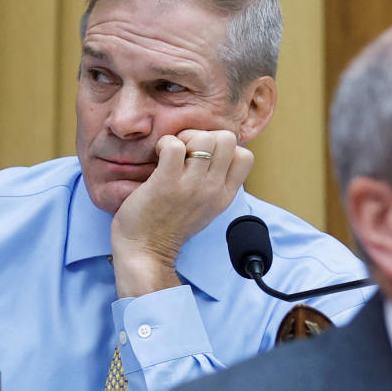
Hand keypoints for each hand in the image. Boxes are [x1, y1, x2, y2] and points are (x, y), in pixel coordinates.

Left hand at [110, 130, 253, 296]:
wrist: (146, 253)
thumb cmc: (168, 228)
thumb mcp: (204, 209)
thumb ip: (213, 186)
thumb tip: (211, 156)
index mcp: (224, 195)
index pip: (245, 156)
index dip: (224, 148)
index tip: (203, 158)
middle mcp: (212, 189)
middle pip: (227, 139)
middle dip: (204, 137)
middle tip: (185, 153)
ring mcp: (191, 186)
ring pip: (204, 138)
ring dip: (185, 139)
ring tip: (171, 154)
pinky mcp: (167, 182)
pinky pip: (174, 146)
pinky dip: (165, 144)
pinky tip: (157, 157)